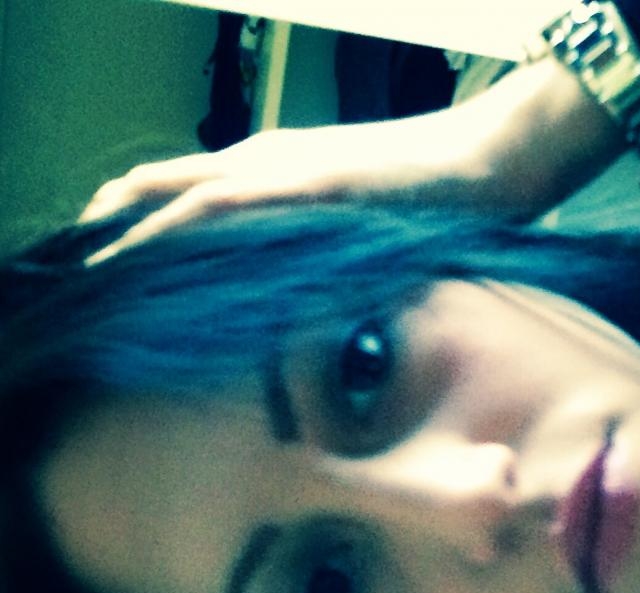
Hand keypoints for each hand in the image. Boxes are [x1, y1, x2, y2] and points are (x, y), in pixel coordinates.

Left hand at [81, 56, 624, 264]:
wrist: (490, 164)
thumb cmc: (439, 206)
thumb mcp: (364, 239)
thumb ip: (323, 262)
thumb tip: (299, 314)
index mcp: (274, 178)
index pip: (181, 199)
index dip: (135, 235)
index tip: (109, 281)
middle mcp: (260, 163)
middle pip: (155, 188)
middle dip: (110, 236)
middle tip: (81, 287)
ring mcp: (276, 167)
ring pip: (168, 194)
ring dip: (122, 237)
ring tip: (86, 281)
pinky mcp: (297, 180)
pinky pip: (208, 206)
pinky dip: (163, 234)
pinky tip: (133, 267)